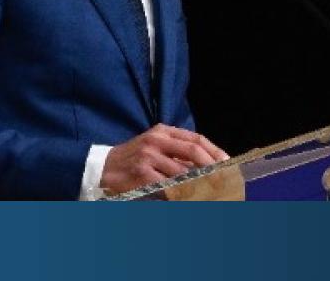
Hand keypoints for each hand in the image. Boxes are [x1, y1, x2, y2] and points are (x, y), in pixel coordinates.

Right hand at [100, 124, 229, 194]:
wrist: (102, 168)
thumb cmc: (133, 159)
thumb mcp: (154, 147)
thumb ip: (177, 152)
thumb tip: (207, 165)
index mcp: (163, 131)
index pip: (196, 138)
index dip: (215, 151)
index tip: (227, 164)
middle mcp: (157, 140)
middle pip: (194, 151)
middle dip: (212, 167)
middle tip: (224, 180)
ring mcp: (149, 156)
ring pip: (183, 171)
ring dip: (199, 184)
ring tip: (210, 193)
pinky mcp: (142, 174)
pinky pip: (168, 186)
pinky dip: (181, 194)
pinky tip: (188, 199)